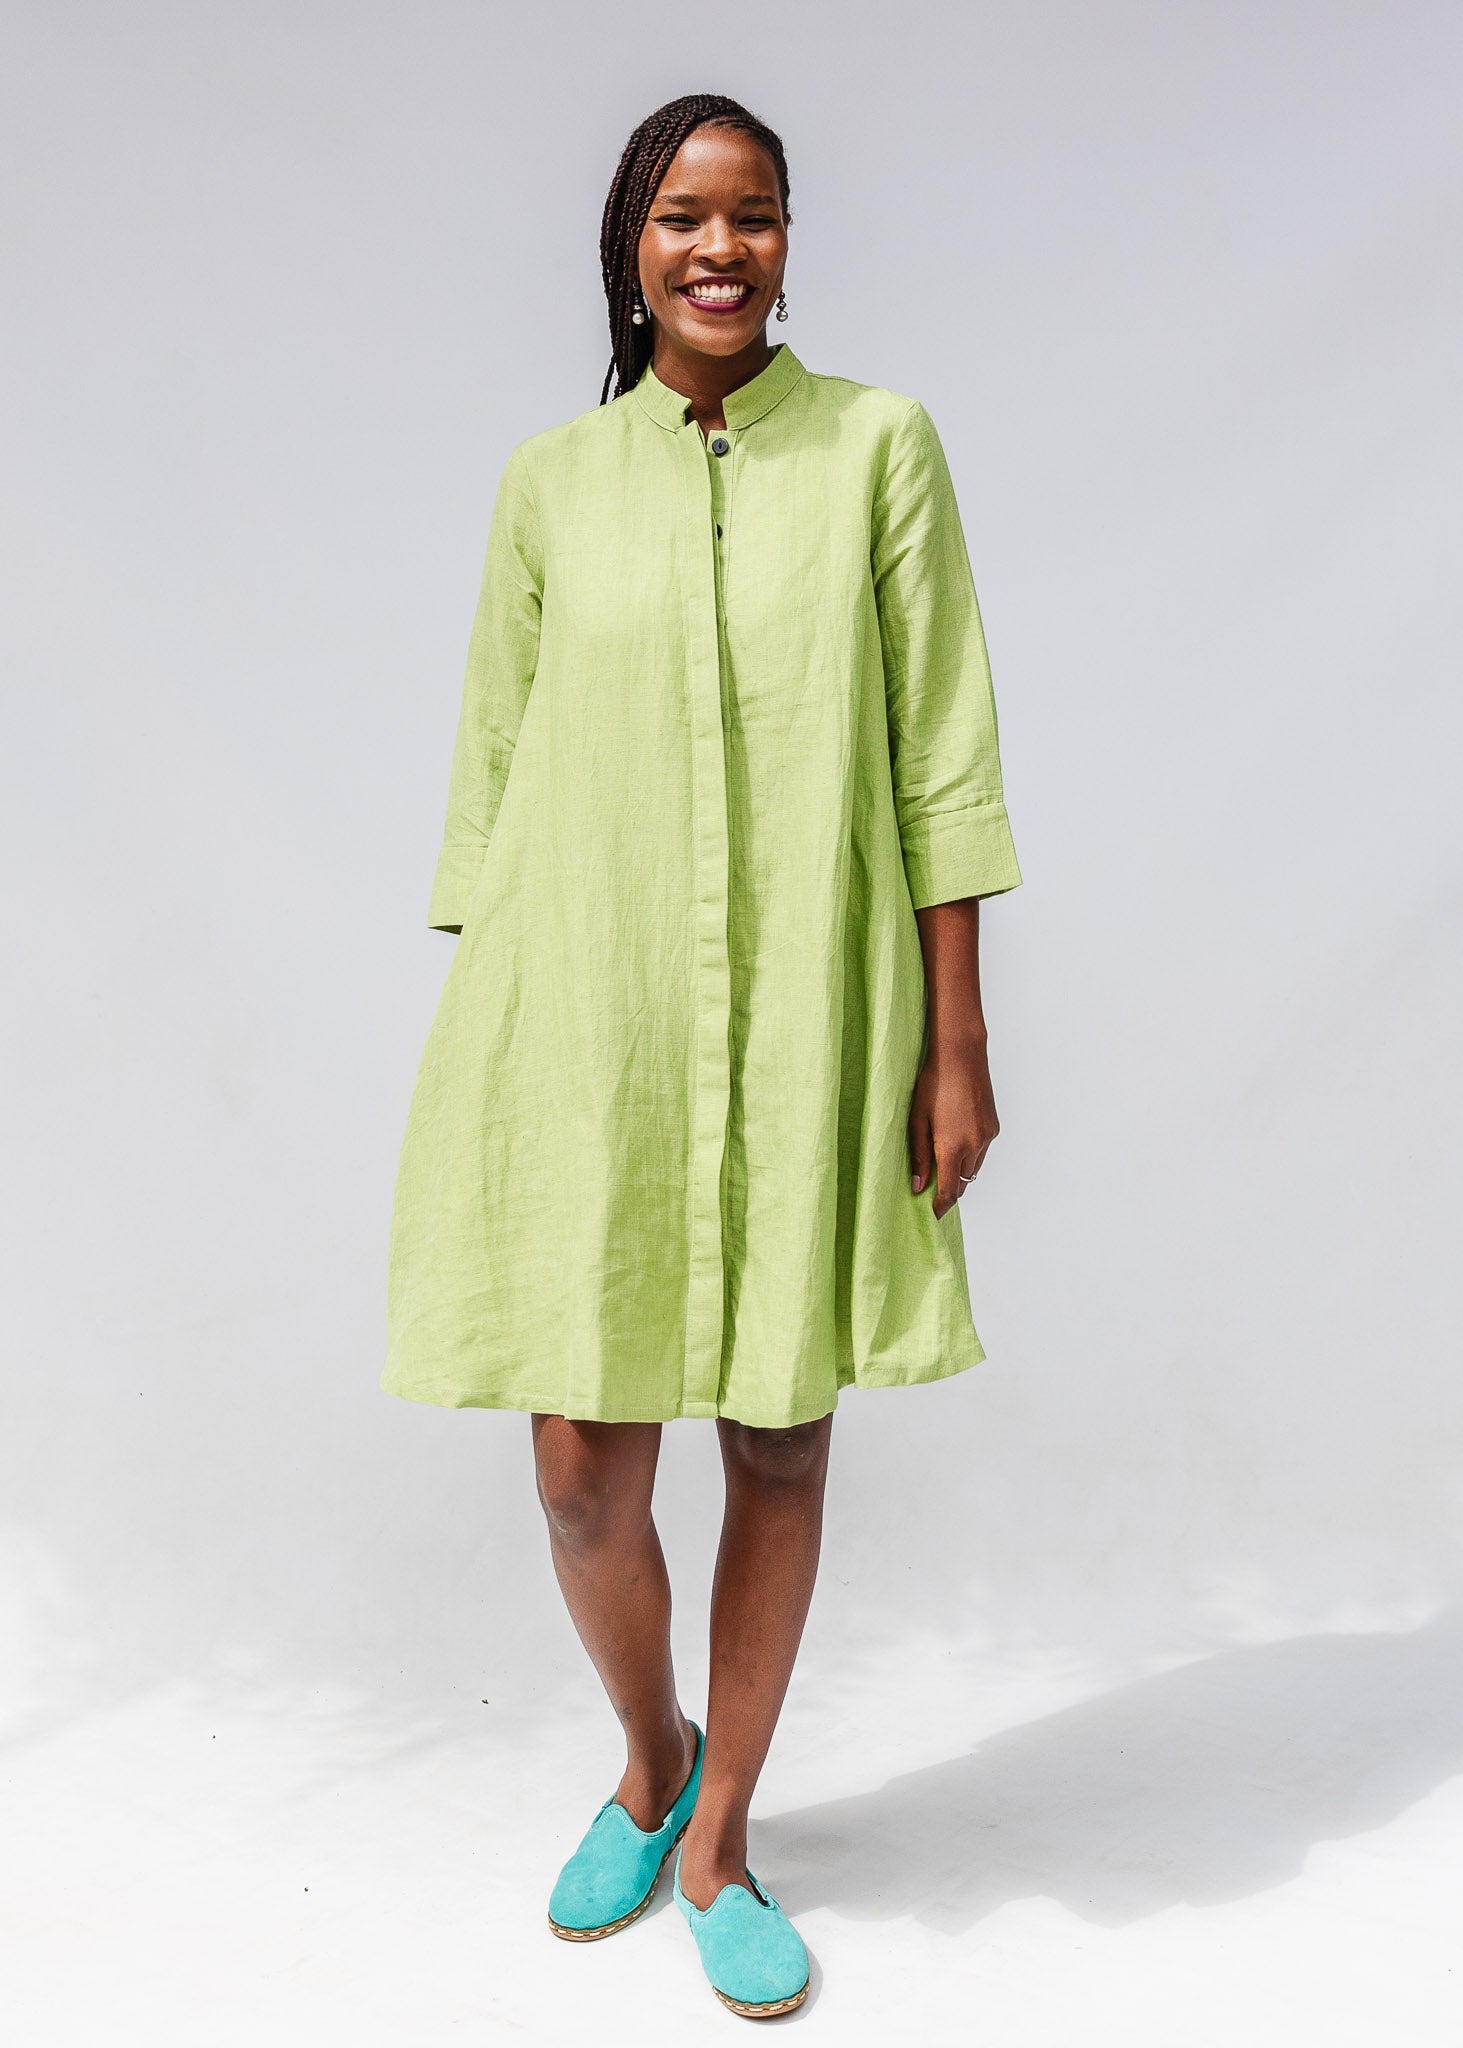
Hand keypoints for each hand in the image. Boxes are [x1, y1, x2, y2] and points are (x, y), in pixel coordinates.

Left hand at [908, 1035, 998, 1219]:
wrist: (962, 1056)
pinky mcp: (993, 1127)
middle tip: (930, 1189)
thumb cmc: (933, 1084)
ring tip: (940, 1163)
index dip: (941, 1207)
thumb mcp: (917, 1120)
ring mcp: (987, 1136)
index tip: (932, 1216)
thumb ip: (917, 1155)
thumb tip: (917, 1186)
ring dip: (958, 1172)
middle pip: (962, 1183)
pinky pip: (981, 1152)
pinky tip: (955, 1141)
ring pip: (973, 1169)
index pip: (949, 1191)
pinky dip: (969, 1155)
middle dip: (948, 1190)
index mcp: (952, 1146)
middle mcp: (975, 1146)